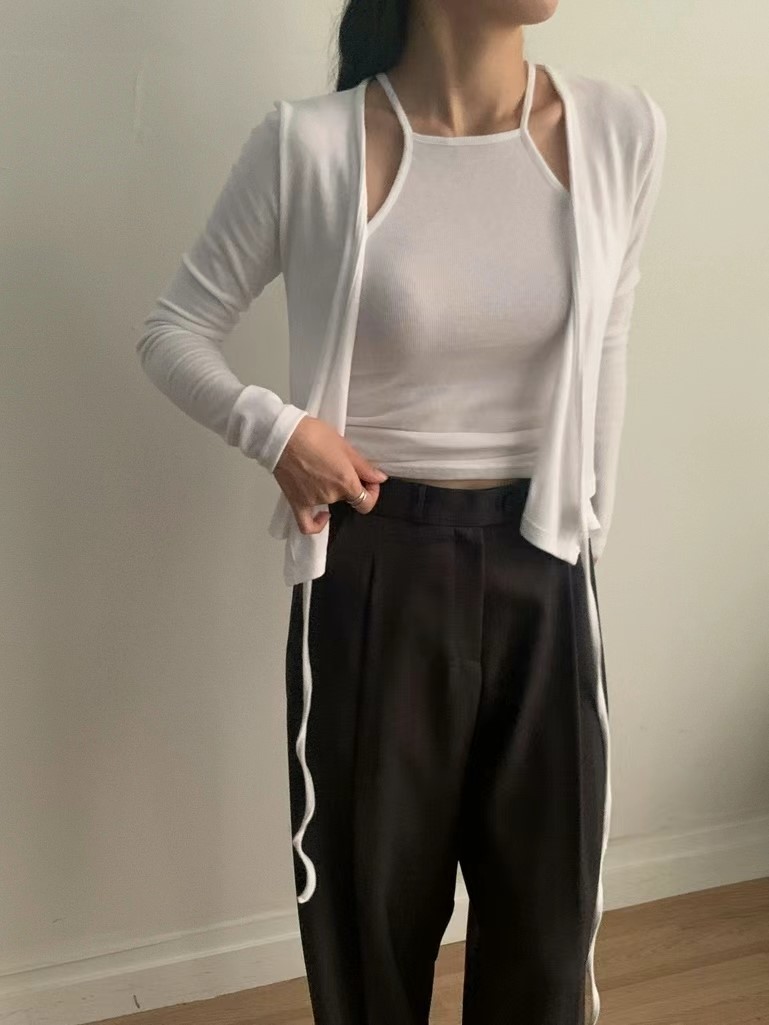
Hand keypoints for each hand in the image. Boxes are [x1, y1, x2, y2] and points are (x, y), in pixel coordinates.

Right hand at [272, 416, 388, 535]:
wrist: (283, 436)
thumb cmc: (313, 435)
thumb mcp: (345, 447)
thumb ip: (364, 467)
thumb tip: (379, 478)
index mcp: (346, 482)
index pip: (367, 502)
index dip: (371, 492)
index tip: (367, 481)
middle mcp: (332, 496)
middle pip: (348, 498)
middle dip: (348, 484)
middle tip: (339, 464)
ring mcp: (314, 501)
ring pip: (330, 502)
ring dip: (331, 490)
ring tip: (322, 468)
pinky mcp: (297, 503)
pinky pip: (307, 524)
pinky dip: (317, 524)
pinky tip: (323, 516)